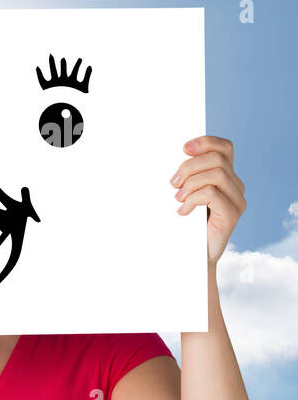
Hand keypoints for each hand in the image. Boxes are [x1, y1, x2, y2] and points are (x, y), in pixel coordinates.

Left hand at [171, 135, 245, 265]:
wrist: (191, 257)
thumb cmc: (183, 225)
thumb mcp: (181, 195)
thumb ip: (182, 177)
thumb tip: (163, 160)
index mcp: (225, 176)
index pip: (224, 148)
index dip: (205, 142)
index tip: (183, 148)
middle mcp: (235, 185)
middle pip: (217, 158)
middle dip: (190, 166)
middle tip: (172, 183)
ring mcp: (237, 200)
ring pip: (216, 174)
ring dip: (190, 183)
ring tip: (177, 199)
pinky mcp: (232, 215)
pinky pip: (213, 194)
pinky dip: (193, 199)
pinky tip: (183, 211)